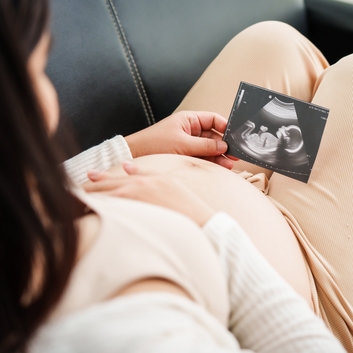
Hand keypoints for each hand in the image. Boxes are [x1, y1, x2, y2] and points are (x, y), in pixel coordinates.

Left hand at [84, 161, 214, 226]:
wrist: (200, 221)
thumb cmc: (187, 205)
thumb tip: (127, 166)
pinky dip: (98, 210)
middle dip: (90, 187)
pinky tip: (87, 212)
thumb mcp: (170, 182)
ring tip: (75, 200)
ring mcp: (137, 199)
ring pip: (106, 197)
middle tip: (74, 188)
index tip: (89, 176)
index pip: (118, 176)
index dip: (101, 177)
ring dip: (90, 198)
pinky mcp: (137, 213)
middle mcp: (139, 186)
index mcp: (147, 178)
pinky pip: (112, 210)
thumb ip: (148, 173)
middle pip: (108, 185)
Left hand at [125, 111, 235, 168]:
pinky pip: (202, 156)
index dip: (225, 126)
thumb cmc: (154, 144)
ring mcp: (188, 143)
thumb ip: (205, 146)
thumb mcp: (182, 144)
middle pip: (213, 136)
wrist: (136, 156)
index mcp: (189, 120)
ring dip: (219, 155)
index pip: (213, 119)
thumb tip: (224, 146)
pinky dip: (211, 161)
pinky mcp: (185, 155)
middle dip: (224, 145)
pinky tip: (220, 165)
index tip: (235, 136)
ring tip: (230, 164)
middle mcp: (190, 130)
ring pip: (208, 148)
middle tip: (236, 154)